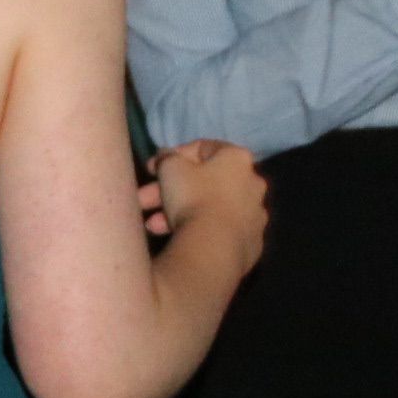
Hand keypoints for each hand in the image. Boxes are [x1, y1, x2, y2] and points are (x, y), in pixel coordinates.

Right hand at [154, 140, 269, 274]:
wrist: (214, 249)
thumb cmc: (193, 198)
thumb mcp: (171, 168)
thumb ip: (167, 157)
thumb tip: (167, 156)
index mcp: (237, 159)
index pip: (202, 149)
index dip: (173, 156)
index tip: (153, 168)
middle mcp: (252, 184)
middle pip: (203, 182)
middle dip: (169, 191)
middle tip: (143, 200)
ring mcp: (254, 216)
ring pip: (209, 208)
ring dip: (177, 213)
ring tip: (152, 226)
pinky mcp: (250, 243)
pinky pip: (219, 230)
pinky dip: (199, 231)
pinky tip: (177, 239)